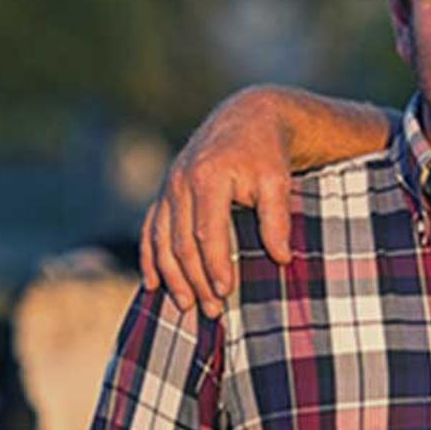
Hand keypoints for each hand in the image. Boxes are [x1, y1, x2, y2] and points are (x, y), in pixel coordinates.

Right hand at [137, 93, 298, 318]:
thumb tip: (281, 258)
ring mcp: (169, 187)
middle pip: (181, 242)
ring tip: (187, 305)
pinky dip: (149, 258)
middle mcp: (180, 181)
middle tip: (212, 310)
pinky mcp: (165, 193)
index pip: (207, 232)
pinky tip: (152, 284)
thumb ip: (277, 218)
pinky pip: (150, 229)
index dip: (215, 265)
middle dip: (195, 280)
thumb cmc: (266, 153)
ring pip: (161, 240)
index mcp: (207, 176)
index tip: (227, 292)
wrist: (246, 118)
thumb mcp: (278, 180)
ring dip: (172, 276)